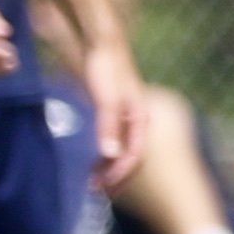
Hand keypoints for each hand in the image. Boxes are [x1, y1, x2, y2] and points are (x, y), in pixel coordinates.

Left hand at [79, 44, 148, 187]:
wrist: (103, 44)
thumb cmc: (108, 70)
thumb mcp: (107, 100)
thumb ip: (108, 127)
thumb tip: (109, 156)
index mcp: (140, 120)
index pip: (134, 156)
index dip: (120, 174)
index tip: (104, 189)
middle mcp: (137, 120)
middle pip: (130, 155)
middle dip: (115, 175)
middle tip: (96, 190)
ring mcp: (127, 116)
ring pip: (122, 148)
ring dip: (109, 164)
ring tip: (92, 178)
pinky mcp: (115, 111)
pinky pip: (114, 138)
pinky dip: (104, 151)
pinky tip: (92, 156)